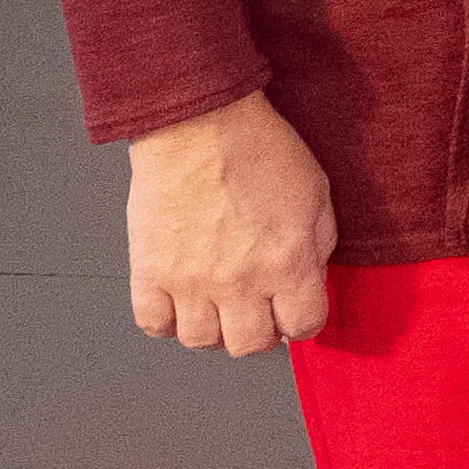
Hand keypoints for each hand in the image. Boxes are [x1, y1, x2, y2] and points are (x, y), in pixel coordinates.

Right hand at [123, 95, 336, 353]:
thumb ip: (318, 246)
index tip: (295, 309)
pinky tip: (180, 300)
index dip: (303, 320)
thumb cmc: (259, 149)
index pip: (304, 327)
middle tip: (256, 308)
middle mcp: (240, 281)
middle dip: (260, 331)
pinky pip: (153, 323)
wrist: (200, 123)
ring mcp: (191, 280)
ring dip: (213, 328)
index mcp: (287, 263)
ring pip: (201, 341)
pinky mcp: (150, 269)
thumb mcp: (317, 194)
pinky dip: (167, 319)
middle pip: (250, 345)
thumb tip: (309, 280)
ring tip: (217, 303)